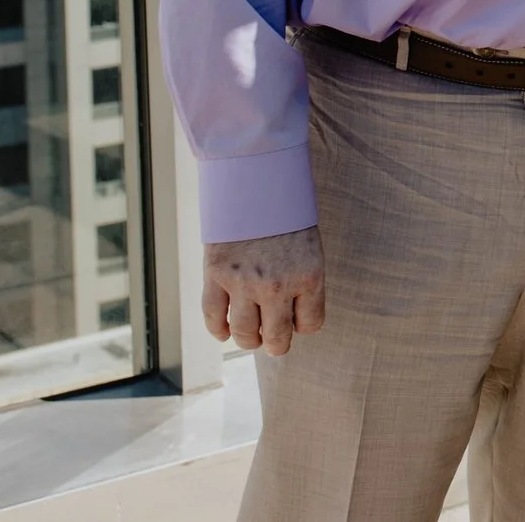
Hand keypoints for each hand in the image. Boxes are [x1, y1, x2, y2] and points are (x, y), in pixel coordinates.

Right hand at [204, 225, 325, 355]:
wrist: (255, 182)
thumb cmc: (286, 215)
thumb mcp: (308, 246)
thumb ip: (302, 281)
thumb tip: (293, 320)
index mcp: (309, 275)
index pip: (311, 324)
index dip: (303, 324)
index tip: (297, 319)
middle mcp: (277, 284)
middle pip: (277, 337)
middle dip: (277, 343)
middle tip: (273, 340)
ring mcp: (244, 282)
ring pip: (244, 333)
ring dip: (248, 340)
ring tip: (251, 335)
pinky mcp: (216, 275)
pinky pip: (213, 317)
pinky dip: (218, 330)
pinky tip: (224, 331)